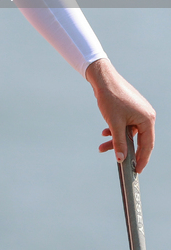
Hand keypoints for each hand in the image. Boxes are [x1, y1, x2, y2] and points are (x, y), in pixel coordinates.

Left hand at [85, 58, 154, 172]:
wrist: (102, 78)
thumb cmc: (110, 98)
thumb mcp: (115, 124)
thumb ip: (119, 143)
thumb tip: (121, 159)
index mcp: (147, 119)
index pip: (148, 145)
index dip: (142, 159)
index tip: (136, 171)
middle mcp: (146, 115)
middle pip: (138, 139)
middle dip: (125, 150)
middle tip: (120, 163)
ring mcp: (138, 112)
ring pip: (129, 133)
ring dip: (117, 140)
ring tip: (102, 147)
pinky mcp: (130, 109)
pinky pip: (125, 125)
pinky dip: (116, 130)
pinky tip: (105, 133)